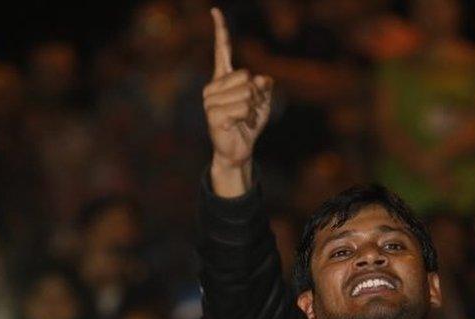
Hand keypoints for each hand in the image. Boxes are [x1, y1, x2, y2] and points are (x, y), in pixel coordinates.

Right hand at [204, 9, 272, 177]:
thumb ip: (263, 87)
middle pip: (246, 75)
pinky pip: (242, 108)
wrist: (239, 149)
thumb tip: (261, 79)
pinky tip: (238, 125)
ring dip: (252, 108)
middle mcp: (213, 86)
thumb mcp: (262, 102)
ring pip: (246, 93)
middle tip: (249, 109)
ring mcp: (210, 100)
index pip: (222, 50)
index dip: (220, 30)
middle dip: (256, 94)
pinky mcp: (213, 115)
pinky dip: (247, 117)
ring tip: (243, 118)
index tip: (215, 11)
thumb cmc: (248, 123)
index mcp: (224, 78)